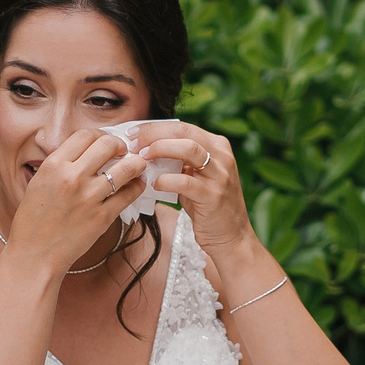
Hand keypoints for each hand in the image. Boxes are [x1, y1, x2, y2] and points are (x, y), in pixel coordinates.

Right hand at [3, 128, 146, 270]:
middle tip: (123, 152)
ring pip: (127, 167)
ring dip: (136, 163)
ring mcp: (89, 197)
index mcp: (53, 165)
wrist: (34, 255)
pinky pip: (130, 194)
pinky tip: (136, 185)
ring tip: (136, 165)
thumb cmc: (33, 221)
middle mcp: (72, 177)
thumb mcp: (38, 183)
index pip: (86, 135)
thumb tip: (86, 152)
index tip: (105, 142)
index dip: (100, 135)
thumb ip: (61, 165)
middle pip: (108, 144)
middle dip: (120, 145)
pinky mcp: (103, 216)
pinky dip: (137, 186)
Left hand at [139, 125, 256, 258]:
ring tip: (141, 158)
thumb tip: (143, 149)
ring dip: (160, 150)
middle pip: (184, 133)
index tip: (133, 133)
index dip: (155, 127)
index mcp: (217, 146)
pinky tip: (154, 184)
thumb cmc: (207, 206)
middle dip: (153, 134)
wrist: (232, 237)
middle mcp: (222, 156)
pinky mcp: (213, 196)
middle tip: (132, 143)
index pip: (183, 127)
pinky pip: (186, 181)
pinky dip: (166, 180)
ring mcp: (220, 175)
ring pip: (188, 150)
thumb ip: (179, 161)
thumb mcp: (196, 177)